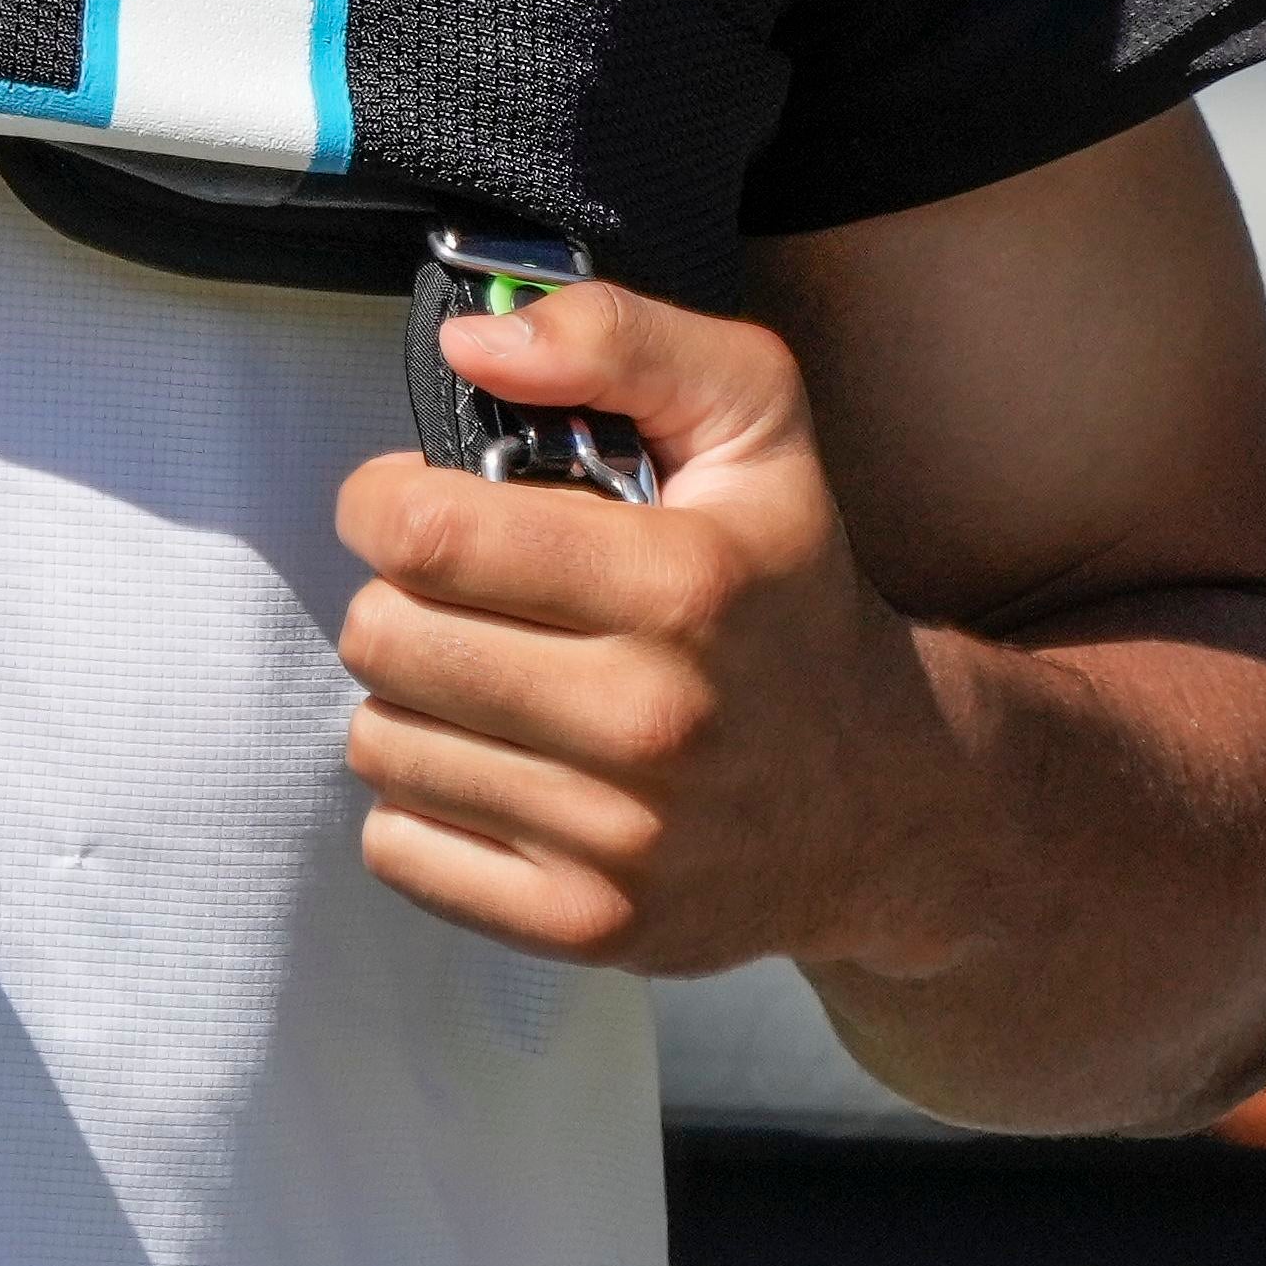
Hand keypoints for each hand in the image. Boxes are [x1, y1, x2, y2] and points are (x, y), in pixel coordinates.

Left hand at [332, 279, 962, 977]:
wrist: (884, 798)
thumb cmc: (791, 592)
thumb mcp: (753, 422)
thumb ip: (619, 340)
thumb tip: (472, 340)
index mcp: (683, 581)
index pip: (425, 533)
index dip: (383, 501)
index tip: (412, 503)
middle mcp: (651, 717)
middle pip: (384, 637)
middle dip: (401, 599)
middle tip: (468, 600)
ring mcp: (620, 837)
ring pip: (381, 741)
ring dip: (414, 701)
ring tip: (495, 682)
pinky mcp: (588, 925)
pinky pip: (398, 849)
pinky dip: (425, 803)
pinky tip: (502, 769)